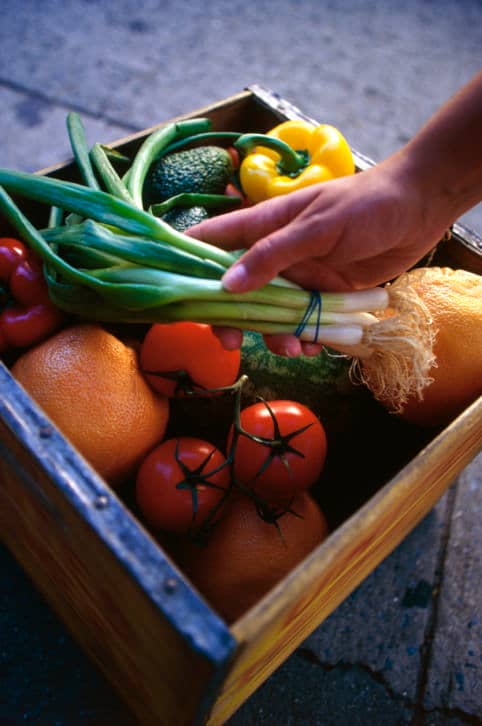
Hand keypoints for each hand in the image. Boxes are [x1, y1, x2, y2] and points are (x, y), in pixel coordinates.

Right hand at [189, 154, 452, 355]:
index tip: (173, 294)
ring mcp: (300, 275)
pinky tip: (316, 348)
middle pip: (236, 289)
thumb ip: (274, 254)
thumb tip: (228, 285)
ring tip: (293, 349)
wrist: (419, 209)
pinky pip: (305, 322)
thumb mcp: (318, 226)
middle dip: (231, 316)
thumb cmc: (367, 204)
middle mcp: (276, 254)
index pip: (212, 242)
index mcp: (264, 225)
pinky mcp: (325, 294)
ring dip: (275, 334)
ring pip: (272, 312)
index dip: (187, 263)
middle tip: (231, 342)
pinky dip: (306, 338)